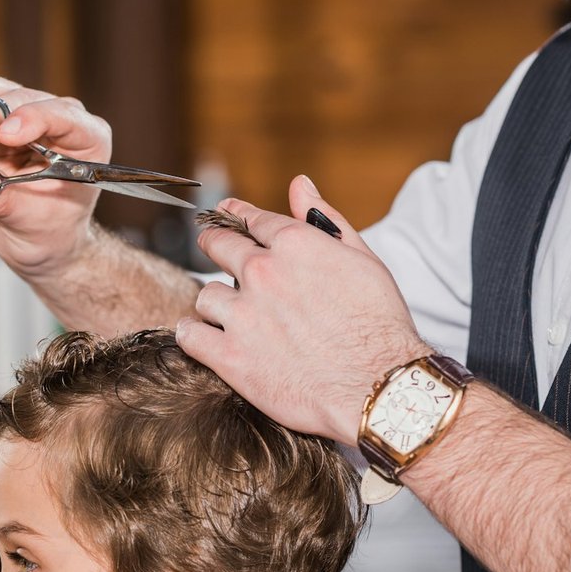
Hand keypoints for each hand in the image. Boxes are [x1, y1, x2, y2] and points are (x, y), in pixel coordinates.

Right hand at [0, 71, 112, 278]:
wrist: (36, 239)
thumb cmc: (45, 230)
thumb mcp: (28, 223)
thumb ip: (2, 201)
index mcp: (87, 143)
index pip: (65, 120)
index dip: (35, 120)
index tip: (7, 135)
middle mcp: (61, 122)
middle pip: (29, 103)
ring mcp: (28, 117)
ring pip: (4, 96)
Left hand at [177, 176, 428, 445]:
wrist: (377, 386)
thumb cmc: (379, 326)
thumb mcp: (363, 260)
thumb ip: (326, 218)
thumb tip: (299, 185)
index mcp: (294, 244)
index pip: (250, 219)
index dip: (236, 215)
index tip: (226, 214)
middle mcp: (262, 272)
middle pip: (218, 246)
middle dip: (215, 246)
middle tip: (213, 250)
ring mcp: (242, 314)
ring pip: (205, 295)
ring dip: (214, 302)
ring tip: (227, 314)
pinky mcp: (229, 357)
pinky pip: (190, 336)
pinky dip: (194, 336)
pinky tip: (205, 338)